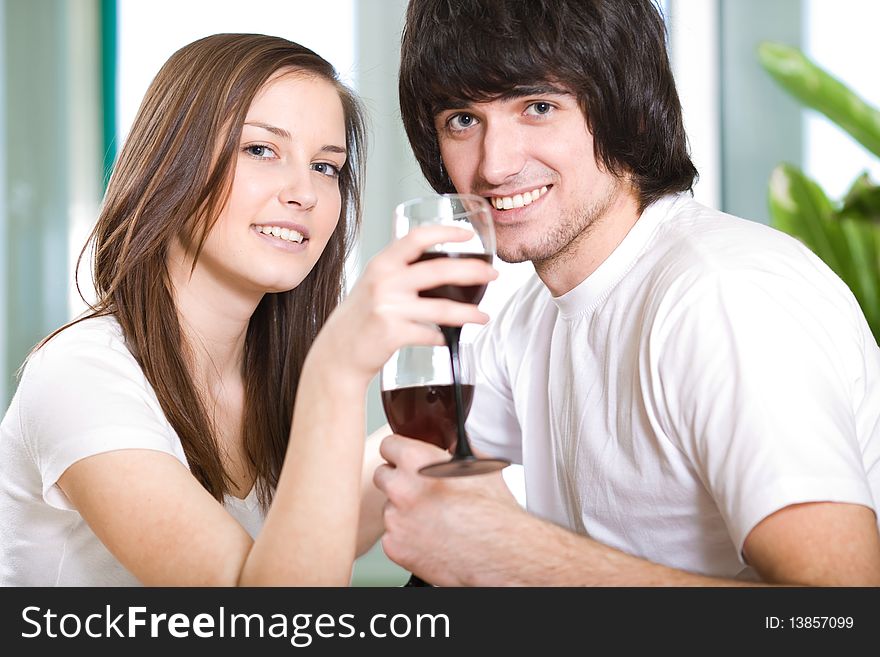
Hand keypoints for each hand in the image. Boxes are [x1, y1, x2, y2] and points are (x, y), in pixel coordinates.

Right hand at [312, 226, 496, 385]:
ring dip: (468, 313)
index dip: (446, 232)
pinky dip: (443, 337)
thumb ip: (400, 270)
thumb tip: (442, 264)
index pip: (417, 237)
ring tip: (483, 316)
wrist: (337, 352)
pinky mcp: (393, 334)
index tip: (468, 235)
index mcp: (382, 264)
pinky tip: (448, 338)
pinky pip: (430, 335)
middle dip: (472, 271)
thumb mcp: (374, 283)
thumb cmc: (360, 317)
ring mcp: (389, 308)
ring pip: (441, 309)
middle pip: (439, 270)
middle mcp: (385, 282)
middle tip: (492, 274)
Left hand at [373, 434, 522, 585]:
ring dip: (404, 511)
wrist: (499, 554)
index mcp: (417, 461)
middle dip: (398, 480)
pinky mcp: (394, 546)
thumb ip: (454, 452)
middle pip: (382, 475)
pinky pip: (392, 536)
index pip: (388, 445)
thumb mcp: (478, 466)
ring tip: (433, 518)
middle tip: (420, 490)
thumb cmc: (492, 512)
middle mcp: (400, 488)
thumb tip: (450, 449)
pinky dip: (407, 537)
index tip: (404, 459)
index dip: (400, 452)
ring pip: (389, 508)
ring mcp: (395, 520)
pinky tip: (430, 537)